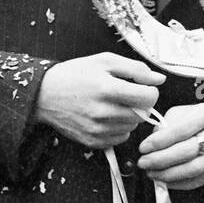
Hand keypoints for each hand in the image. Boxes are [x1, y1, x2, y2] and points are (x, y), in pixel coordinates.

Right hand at [33, 52, 164, 148]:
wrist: (44, 95)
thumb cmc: (75, 74)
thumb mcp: (105, 61)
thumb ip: (135, 69)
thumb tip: (159, 79)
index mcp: (107, 89)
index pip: (149, 98)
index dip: (150, 91)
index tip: (142, 87)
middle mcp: (103, 112)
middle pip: (143, 114)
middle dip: (141, 104)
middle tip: (127, 95)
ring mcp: (97, 129)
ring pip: (133, 127)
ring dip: (130, 116)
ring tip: (114, 104)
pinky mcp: (92, 141)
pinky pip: (121, 138)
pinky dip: (120, 128)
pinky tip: (107, 116)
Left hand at [138, 104, 203, 189]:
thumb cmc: (198, 121)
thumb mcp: (183, 113)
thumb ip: (166, 124)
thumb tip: (152, 143)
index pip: (182, 130)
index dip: (160, 141)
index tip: (143, 148)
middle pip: (187, 151)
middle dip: (161, 160)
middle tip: (143, 162)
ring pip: (193, 169)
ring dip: (168, 174)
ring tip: (151, 173)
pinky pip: (197, 180)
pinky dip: (178, 183)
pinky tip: (164, 180)